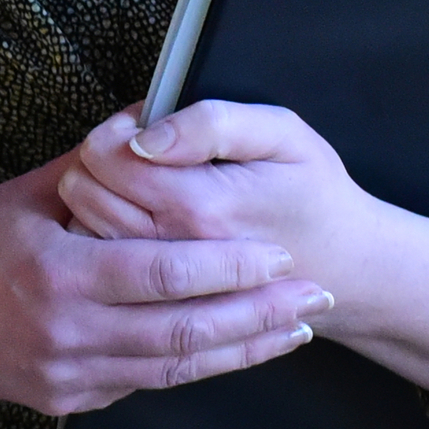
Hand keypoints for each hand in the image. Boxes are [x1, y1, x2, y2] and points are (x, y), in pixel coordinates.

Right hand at [0, 147, 329, 415]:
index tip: (280, 256)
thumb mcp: (34, 187)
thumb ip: (100, 158)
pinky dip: (197, 366)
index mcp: (61, 272)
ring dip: (242, 349)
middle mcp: (68, 332)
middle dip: (259, 315)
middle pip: (184, 332)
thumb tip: (153, 113)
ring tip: (296, 328)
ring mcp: (69, 375)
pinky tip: (239, 347)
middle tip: (314, 297)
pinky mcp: (70, 401)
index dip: (230, 269)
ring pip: (175, 368)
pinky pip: (147, 383)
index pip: (165, 274)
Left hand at [59, 101, 393, 325]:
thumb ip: (212, 124)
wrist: (345, 271)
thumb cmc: (314, 197)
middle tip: (136, 153)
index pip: (107, 158)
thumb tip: (145, 136)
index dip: (113, 129)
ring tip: (137, 186)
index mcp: (199, 205)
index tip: (139, 127)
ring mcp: (162, 286)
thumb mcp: (283, 134)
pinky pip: (102, 265)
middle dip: (98, 161)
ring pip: (84, 229)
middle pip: (84, 192)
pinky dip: (104, 237)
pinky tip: (136, 223)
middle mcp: (171, 251)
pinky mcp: (160, 304)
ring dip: (96, 198)